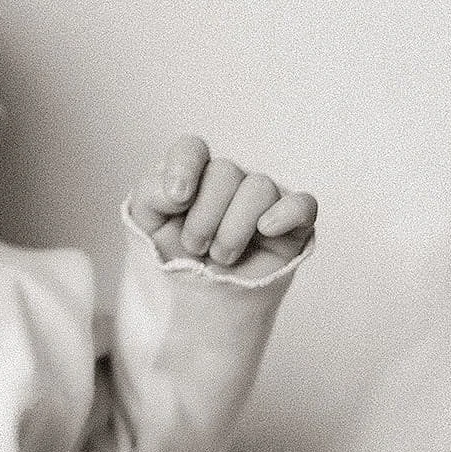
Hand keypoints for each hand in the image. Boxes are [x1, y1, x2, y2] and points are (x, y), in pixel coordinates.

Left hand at [128, 134, 315, 279]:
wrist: (199, 303)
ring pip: (259, 187)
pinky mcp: (293, 225)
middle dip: (204, 218)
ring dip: (233, 230)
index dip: (184, 167)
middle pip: (224, 171)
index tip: (177, 199)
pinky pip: (303, 205)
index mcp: (194, 175)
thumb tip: (180, 189)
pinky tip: (266, 230)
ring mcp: (263, 201)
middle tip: (195, 247)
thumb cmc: (175, 257)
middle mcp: (230, 182)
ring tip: (221, 256)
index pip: (192, 148)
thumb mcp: (147, 223)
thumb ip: (150, 193)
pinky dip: (286, 214)